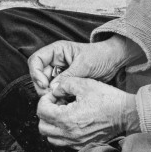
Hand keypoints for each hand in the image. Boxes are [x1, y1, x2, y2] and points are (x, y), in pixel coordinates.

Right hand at [27, 35, 142, 94]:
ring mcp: (60, 72)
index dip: (36, 73)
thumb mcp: (84, 65)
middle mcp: (56, 61)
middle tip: (52, 96)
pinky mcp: (66, 82)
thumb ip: (68, 76)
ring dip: (51, 93)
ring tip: (60, 99)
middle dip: (43, 87)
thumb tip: (53, 88)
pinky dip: (59, 96)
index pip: (36, 60)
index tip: (44, 85)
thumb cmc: (101, 56)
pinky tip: (65, 100)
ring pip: (47, 85)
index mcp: (57, 51)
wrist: (114, 62)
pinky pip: (57, 90)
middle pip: (39, 75)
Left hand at [37, 76, 139, 146]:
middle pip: (42, 127)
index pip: (41, 111)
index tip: (55, 95)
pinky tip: (71, 122)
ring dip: (52, 125)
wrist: (126, 114)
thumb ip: (65, 84)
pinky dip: (61, 133)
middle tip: (57, 104)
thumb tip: (55, 90)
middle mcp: (69, 133)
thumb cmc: (108, 100)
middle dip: (46, 113)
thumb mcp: (85, 84)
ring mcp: (75, 141)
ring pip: (51, 137)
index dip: (45, 99)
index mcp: (67, 118)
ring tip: (63, 114)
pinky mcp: (82, 145)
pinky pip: (63, 143)